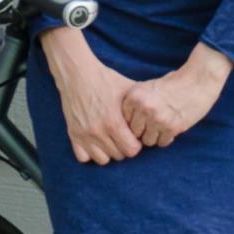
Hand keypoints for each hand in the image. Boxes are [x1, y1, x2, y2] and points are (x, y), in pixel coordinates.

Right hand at [44, 29, 142, 163]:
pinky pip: (83, 158)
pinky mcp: (73, 135)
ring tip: (111, 140)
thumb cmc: (106, 80)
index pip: (132, 150)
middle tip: (123, 137)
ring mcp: (84, 135)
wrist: (77, 73)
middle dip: (124, 148)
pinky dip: (90, 153)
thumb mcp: (128, 90)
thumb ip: (143, 104)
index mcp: (113, 122)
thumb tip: (160, 113)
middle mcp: (98, 132)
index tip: (135, 136)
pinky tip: (96, 142)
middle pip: (119, 156)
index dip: (136, 144)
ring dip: (108, 152)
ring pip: (102, 160)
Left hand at [122, 45, 231, 147]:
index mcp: (135, 95)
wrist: (199, 80)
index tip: (144, 117)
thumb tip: (124, 127)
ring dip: (154, 136)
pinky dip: (166, 138)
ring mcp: (157, 118)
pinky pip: (162, 143)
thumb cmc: (174, 84)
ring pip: (147, 141)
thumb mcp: (148, 87)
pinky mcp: (172, 127)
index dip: (134, 121)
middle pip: (134, 132)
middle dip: (143, 131)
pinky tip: (171, 128)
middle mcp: (143, 107)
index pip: (124, 120)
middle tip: (154, 123)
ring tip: (162, 125)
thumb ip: (136, 103)